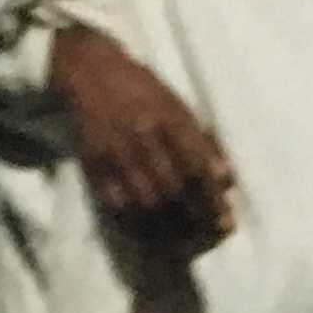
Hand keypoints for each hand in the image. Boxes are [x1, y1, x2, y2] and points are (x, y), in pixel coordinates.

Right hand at [48, 26, 236, 252]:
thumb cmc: (140, 87)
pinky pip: (116, 204)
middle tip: (209, 237)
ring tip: (184, 243)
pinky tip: (150, 235)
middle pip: (174, 189)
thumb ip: (200, 139)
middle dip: (195, 219)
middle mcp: (143, 137)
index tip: (226, 223)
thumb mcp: (176, 103)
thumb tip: (226, 178)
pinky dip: (135, 224)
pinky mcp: (94, 165)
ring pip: (146, 202)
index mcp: (169, 118)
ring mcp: (116, 153)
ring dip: (168, 228)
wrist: (86, 70)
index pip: (196, 166)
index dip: (212, 199)